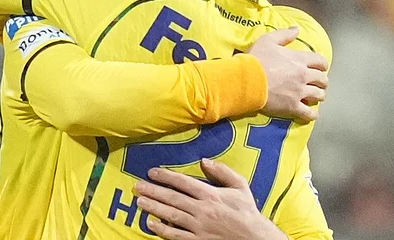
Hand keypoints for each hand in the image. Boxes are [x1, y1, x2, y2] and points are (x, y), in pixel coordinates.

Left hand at [134, 159, 287, 239]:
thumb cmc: (247, 211)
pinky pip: (176, 235)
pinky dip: (162, 230)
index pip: (183, 182)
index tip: (152, 172)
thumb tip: (205, 161)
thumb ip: (222, 171)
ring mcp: (198, 227)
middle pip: (172, 198)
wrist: (255, 238)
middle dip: (153, 191)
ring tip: (140, 202)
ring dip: (153, 208)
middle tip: (138, 186)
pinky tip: (151, 224)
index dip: (166, 176)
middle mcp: (202, 210)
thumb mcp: (240, 186)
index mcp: (211, 194)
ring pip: (171, 215)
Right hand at [249, 27, 327, 122]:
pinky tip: (312, 114)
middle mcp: (304, 76)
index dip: (322, 64)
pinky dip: (313, 114)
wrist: (247, 80)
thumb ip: (285, 34)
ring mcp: (300, 92)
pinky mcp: (293, 107)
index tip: (320, 67)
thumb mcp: (268, 40)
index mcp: (300, 59)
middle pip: (322, 79)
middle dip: (322, 81)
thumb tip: (297, 29)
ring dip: (319, 95)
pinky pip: (309, 113)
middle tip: (318, 83)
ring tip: (315, 97)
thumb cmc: (257, 59)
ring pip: (319, 95)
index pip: (321, 61)